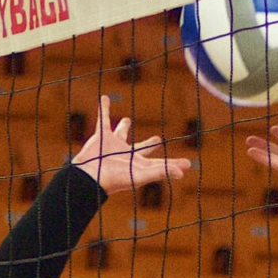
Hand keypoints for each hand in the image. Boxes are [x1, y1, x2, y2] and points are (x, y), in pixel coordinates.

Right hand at [71, 96, 193, 196]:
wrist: (89, 176)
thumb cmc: (115, 179)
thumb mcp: (141, 175)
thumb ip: (161, 172)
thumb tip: (182, 172)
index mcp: (139, 165)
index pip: (161, 164)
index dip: (174, 164)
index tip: (187, 164)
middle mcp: (127, 155)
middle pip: (142, 148)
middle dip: (149, 144)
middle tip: (157, 138)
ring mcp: (114, 146)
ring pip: (120, 133)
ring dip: (123, 127)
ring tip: (127, 120)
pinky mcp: (101, 136)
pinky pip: (103, 119)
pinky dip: (103, 108)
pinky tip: (104, 98)